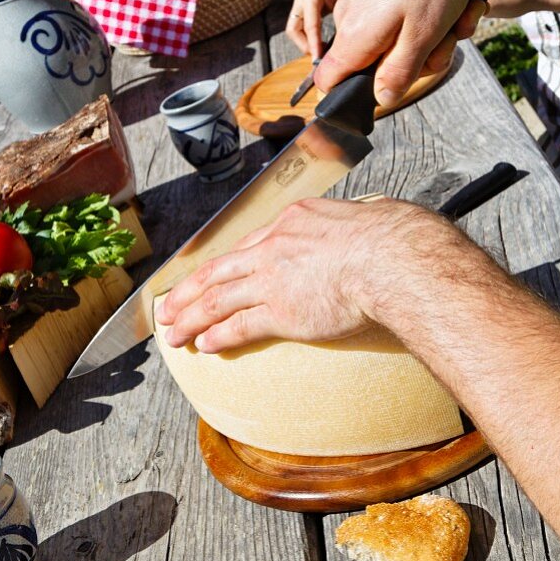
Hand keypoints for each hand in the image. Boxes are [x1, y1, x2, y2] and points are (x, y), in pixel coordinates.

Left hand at [154, 198, 461, 352]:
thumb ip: (357, 222)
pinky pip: (239, 326)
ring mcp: (273, 280)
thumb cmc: (391, 237)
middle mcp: (274, 247)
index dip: (224, 266)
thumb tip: (376, 219)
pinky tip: (203, 346)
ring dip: (191, 319)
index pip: (248, 245)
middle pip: (218, 271)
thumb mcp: (365, 215)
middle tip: (168, 308)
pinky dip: (218, 336)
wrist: (391, 257)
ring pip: (218, 300)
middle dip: (188, 293)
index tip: (209, 277)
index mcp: (292, 220)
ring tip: (174, 333)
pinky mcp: (282, 312)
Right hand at [286, 0, 363, 59]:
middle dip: (304, 45)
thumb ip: (341, 22)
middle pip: (293, 30)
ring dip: (305, 43)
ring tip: (321, 52)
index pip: (310, 26)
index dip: (314, 45)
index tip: (319, 61)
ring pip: (294, 30)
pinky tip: (320, 44)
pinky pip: (299, 26)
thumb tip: (339, 49)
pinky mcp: (303, 6)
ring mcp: (300, 1)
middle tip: (319, 57)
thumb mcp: (347, 4)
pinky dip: (307, 37)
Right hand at [312, 0, 485, 107]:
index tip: (391, 85)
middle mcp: (351, 18)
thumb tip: (381, 98)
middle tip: (447, 40)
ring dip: (433, 35)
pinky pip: (403, 14)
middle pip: (374, 63)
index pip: (328, 81)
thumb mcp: (424, 35)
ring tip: (458, 14)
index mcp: (355, 38)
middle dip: (416, 61)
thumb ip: (399, 73)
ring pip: (394, 38)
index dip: (353, 93)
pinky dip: (431, 13)